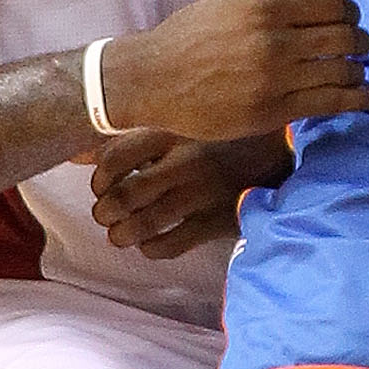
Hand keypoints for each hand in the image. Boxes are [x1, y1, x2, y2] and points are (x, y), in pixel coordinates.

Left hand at [89, 130, 292, 260]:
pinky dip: (152, 249)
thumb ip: (137, 134)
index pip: (113, 158)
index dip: (99, 178)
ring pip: (143, 224)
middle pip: (123, 195)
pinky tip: (151, 244)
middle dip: (106, 211)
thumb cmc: (226, 133)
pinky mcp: (218, 220)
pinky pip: (171, 244)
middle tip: (107, 215)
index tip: (102, 186)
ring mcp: (202, 193)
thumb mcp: (183, 120)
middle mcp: (184, 161)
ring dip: (122, 235)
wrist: (288, 149)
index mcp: (172, 130)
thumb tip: (80, 154)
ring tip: (120, 235)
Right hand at [99, 0, 368, 145]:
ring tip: (357, 72)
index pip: (334, 7)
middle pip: (344, 38)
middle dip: (360, 41)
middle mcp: (275, 41)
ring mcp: (275, 79)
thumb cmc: (191, 33)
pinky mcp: (273, 112)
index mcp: (265, 7)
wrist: (153, 79)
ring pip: (341, 72)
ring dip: (358, 71)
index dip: (351, 14)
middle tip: (360, 46)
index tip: (351, 21)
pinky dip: (355, 99)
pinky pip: (328, 104)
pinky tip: (365, 97)